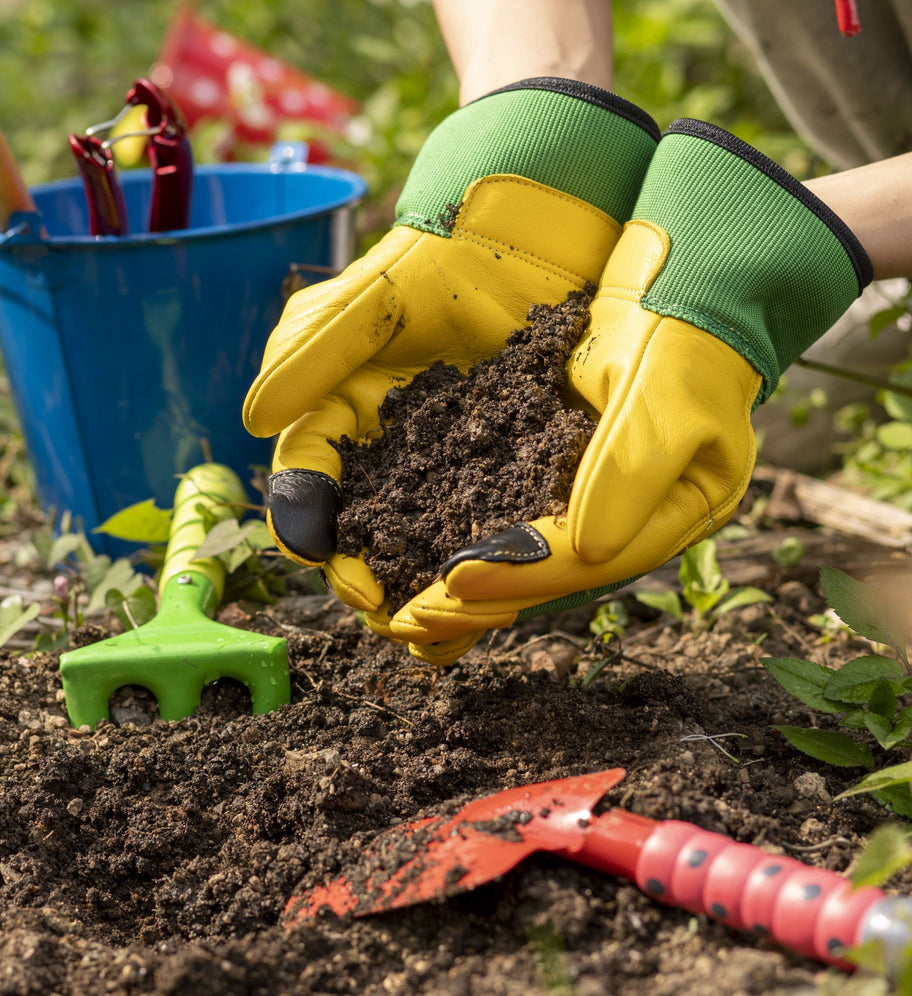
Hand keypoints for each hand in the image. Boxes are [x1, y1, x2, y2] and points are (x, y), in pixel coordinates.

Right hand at [243, 79, 659, 638]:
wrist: (517, 249)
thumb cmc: (433, 268)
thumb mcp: (364, 304)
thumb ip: (307, 356)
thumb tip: (250, 420)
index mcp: (332, 427)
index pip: (308, 493)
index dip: (316, 536)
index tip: (343, 572)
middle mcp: (377, 463)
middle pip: (362, 542)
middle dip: (376, 586)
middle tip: (403, 620)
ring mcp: (435, 478)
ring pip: (418, 554)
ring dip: (427, 598)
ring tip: (451, 629)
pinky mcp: (495, 482)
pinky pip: (482, 540)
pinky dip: (486, 575)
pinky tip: (503, 603)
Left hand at [390, 118, 872, 662]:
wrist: (679, 280)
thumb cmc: (682, 328)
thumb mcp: (665, 390)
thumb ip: (632, 468)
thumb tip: (591, 549)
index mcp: (678, 510)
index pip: (590, 557)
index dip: (521, 574)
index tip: (454, 584)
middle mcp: (635, 519)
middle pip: (551, 576)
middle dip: (481, 601)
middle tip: (410, 623)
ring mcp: (599, 501)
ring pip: (527, 559)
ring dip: (468, 585)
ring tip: (405, 612)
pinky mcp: (564, 475)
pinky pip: (513, 519)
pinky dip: (470, 538)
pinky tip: (422, 554)